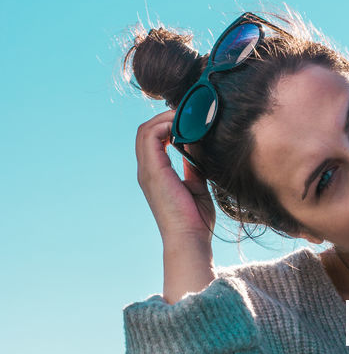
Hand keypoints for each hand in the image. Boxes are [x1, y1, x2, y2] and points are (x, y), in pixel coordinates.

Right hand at [135, 109, 215, 246]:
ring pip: (146, 130)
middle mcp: (147, 171)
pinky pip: (152, 136)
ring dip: (165, 118)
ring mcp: (147, 171)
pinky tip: (184, 126)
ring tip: (187, 117)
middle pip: (146, 131)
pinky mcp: (153, 171)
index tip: (189, 121)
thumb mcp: (197, 185)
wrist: (190, 239)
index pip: (153, 140)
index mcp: (156, 174)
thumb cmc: (195, 220)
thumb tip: (198, 145)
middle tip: (188, 114)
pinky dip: (166, 125)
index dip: (167, 125)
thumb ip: (194, 165)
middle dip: (165, 117)